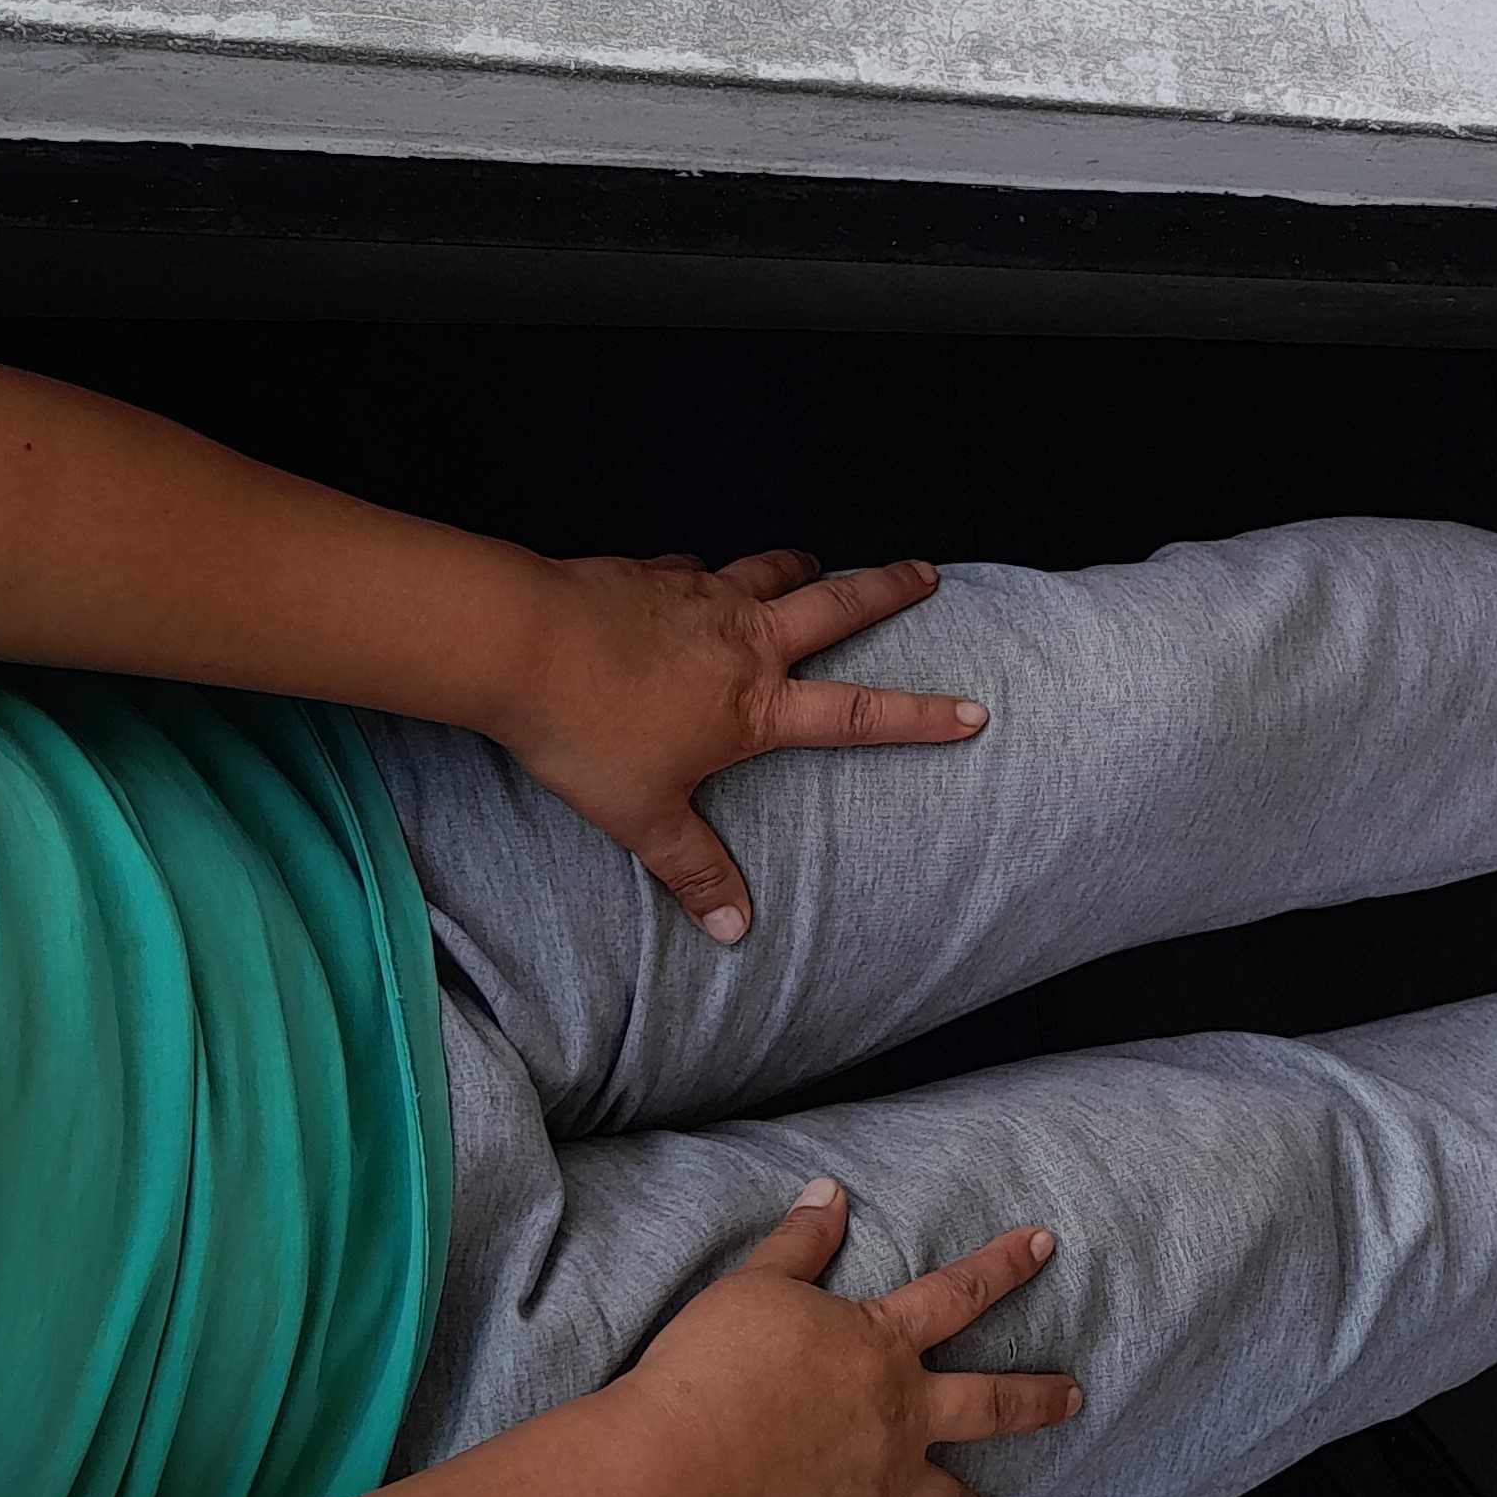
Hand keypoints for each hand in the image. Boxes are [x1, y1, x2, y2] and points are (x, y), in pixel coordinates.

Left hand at [497, 549, 983, 940]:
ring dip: (801, 568)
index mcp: (755, 706)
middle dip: (888, 589)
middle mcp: (744, 641)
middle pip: (836, 607)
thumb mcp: (642, 817)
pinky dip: (707, 573)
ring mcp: (702, 597)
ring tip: (816, 563)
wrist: (522, 642)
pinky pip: (696, 568)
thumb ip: (693, 870)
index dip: (921, 716)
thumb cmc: (587, 733)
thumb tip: (734, 933)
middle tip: (926, 573)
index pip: (857, 715)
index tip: (974, 709)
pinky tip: (695, 577)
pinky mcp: (655, 573)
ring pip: (771, 571)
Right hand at [621, 1182, 1080, 1496]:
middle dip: (1037, 1400)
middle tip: (1074, 1399)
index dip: (1004, 1265)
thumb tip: (828, 1192)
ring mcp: (878, 1484)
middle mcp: (898, 1416)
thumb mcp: (756, 1286)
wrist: (685, 1466)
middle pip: (989, 1405)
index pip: (958, 1293)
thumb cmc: (717, 1368)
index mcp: (883, 1345)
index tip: (1045, 1246)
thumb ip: (799, 1241)